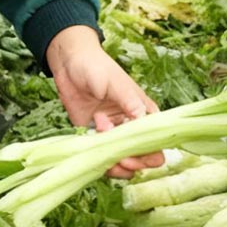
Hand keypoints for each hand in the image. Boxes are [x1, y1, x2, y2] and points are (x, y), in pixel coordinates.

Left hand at [47, 26, 161, 178]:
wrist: (69, 63)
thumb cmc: (97, 67)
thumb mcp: (116, 83)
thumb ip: (130, 102)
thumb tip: (143, 121)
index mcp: (146, 114)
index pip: (157, 144)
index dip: (148, 155)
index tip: (132, 153)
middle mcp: (132, 128)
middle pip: (143, 159)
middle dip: (130, 161)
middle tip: (114, 150)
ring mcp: (113, 135)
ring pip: (122, 163)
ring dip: (111, 159)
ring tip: (99, 132)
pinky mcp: (94, 138)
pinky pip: (101, 158)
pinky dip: (97, 157)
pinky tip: (90, 138)